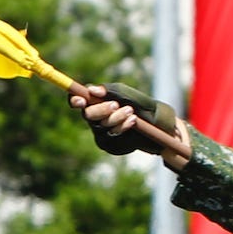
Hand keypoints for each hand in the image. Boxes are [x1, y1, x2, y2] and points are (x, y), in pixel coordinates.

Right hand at [71, 82, 189, 166]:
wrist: (158, 126)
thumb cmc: (140, 105)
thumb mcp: (128, 94)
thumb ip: (111, 91)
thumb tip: (92, 90)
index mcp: (94, 102)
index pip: (76, 100)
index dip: (75, 100)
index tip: (81, 100)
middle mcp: (94, 117)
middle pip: (87, 114)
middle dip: (101, 109)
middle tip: (115, 104)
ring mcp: (100, 132)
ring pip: (101, 125)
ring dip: (116, 117)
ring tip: (131, 112)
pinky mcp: (108, 144)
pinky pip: (110, 136)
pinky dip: (122, 127)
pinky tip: (132, 122)